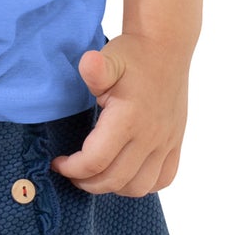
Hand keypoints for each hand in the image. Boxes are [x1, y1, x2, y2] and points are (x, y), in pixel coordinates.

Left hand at [49, 33, 188, 196]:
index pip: (96, 161)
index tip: (58, 162)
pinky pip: (163, 179)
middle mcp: (150, 135)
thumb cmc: (133, 54)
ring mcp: (166, 142)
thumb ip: (95, 68)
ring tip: (96, 175)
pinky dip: (142, 184)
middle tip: (72, 172)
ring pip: (139, 187)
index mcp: (129, 118)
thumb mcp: (110, 57)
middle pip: (114, 179)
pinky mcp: (175, 142)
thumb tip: (89, 64)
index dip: (72, 168)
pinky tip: (126, 173)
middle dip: (86, 182)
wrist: (165, 47)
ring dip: (113, 187)